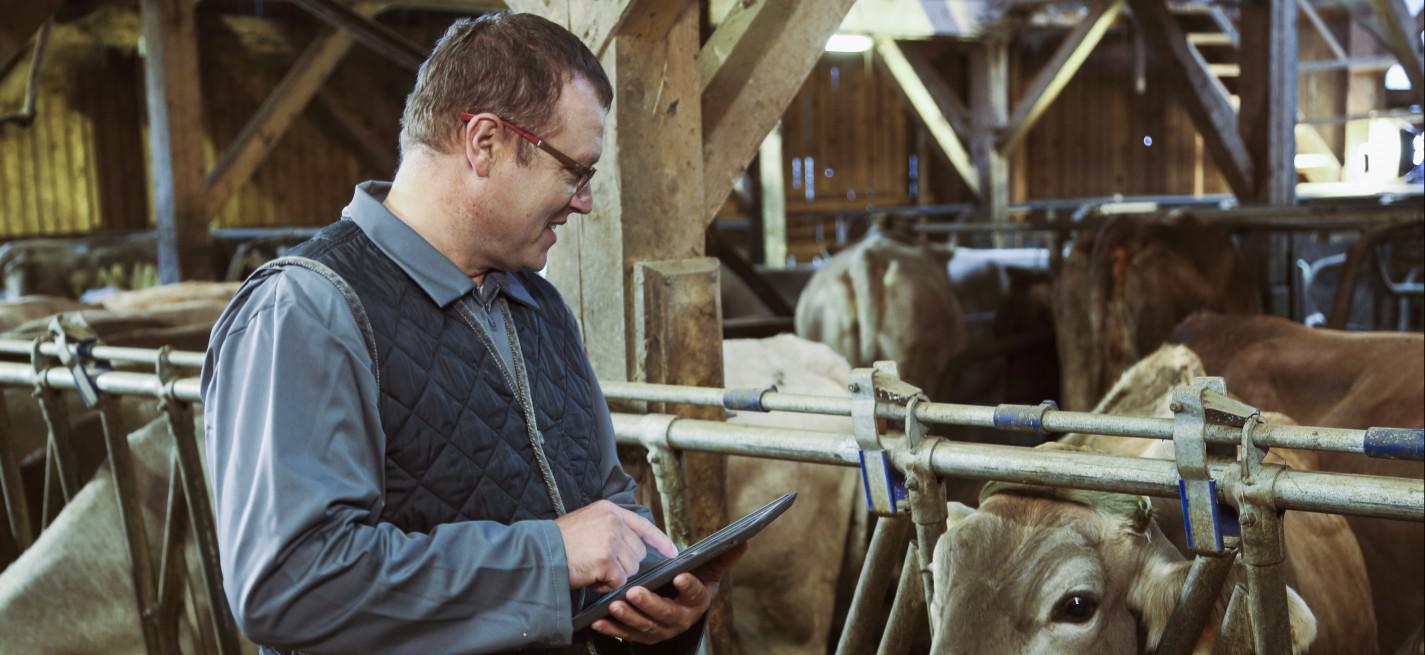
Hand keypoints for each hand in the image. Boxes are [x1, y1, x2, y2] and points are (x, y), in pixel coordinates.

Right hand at [555, 501, 677, 591]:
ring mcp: (611, 539)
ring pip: (630, 568)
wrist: (538, 553)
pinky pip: (618, 581)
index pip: (643, 525)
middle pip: (638, 552)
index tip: (673, 552)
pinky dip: (605, 585)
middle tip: (598, 564)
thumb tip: (633, 547)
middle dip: (623, 564)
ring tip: (591, 568)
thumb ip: (610, 528)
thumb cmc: (558, 543)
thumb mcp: (587, 523)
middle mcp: (613, 521)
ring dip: (613, 576)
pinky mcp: (607, 559)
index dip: (660, 541)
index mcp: (609, 510)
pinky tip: (589, 577)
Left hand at [591, 543, 747, 643]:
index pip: (694, 593)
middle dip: (649, 604)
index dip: (688, 585)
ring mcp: (661, 629)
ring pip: (645, 627)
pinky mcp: (644, 635)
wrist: (682, 599)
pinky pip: (628, 634)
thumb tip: (743, 541)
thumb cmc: (695, 579)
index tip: (679, 575)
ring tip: (614, 605)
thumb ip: (723, 555)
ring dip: (629, 617)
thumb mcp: (709, 567)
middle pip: (665, 614)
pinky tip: (599, 621)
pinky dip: (613, 628)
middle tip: (634, 592)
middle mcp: (681, 619)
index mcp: (697, 601)